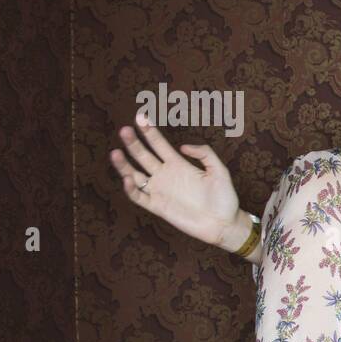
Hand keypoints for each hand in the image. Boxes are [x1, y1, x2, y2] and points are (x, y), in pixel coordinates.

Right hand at [109, 114, 246, 249]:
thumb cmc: (224, 198)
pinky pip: (139, 197)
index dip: (149, 131)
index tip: (140, 117)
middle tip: (124, 130)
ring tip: (115, 152)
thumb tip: (182, 146)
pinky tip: (128, 179)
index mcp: (178, 164)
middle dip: (133, 143)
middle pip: (143, 156)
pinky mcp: (157, 207)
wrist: (224, 224)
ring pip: (135, 174)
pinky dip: (131, 189)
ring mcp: (160, 190)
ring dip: (124, 165)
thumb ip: (205, 154)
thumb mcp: (220, 171)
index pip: (159, 144)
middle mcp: (165, 175)